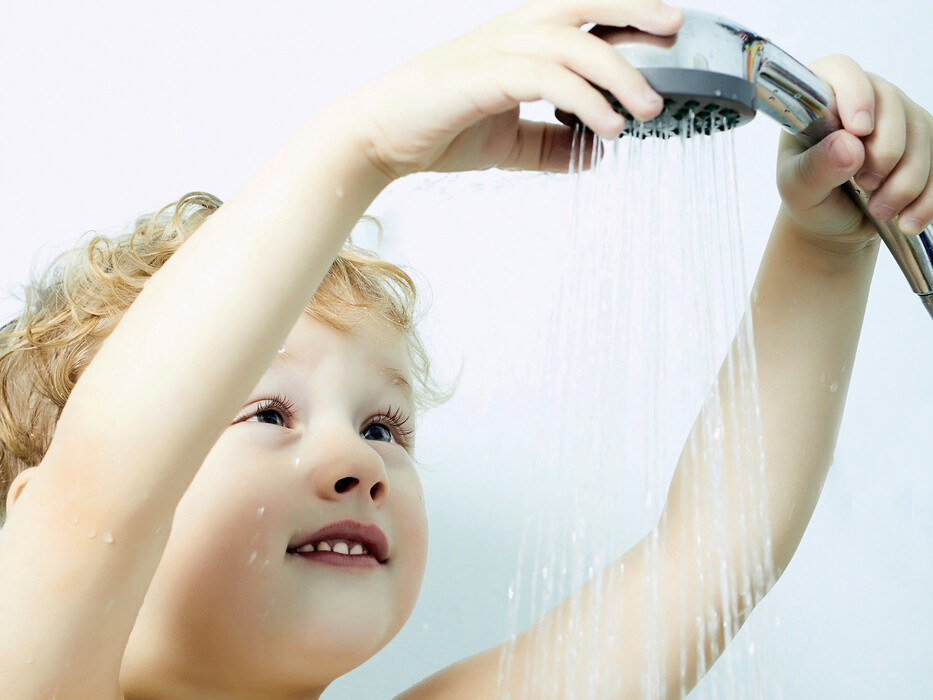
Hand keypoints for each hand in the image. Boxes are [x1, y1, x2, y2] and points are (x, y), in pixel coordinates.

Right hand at [347, 0, 682, 178]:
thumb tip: (593, 155)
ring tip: (648, 111)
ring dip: (620, 75)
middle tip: (675, 30)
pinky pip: (548, 79)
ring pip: (574, 44)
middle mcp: (512, 34)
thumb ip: (550, 145)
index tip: (666, 31)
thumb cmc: (438, 127)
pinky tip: (607, 128)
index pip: (583, 15)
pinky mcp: (486, 75)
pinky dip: (585, 101)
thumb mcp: (508, 143)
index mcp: (519, 41)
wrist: (383, 136)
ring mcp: (498, 49)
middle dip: (634, 10)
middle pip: (585, 3)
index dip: (627, 16)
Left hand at [776, 55, 932, 253]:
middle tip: (863, 184)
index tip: (859, 130)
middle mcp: (866, 98)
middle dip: (883, 152)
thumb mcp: (798, 188)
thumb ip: (815, 168)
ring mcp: (899, 117)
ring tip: (879, 210)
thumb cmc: (809, 194)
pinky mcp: (925, 142)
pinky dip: (927, 197)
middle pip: (891, 104)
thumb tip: (847, 146)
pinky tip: (908, 220)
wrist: (833, 220)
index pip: (841, 70)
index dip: (854, 94)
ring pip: (922, 134)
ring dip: (905, 181)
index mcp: (823, 98)